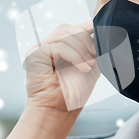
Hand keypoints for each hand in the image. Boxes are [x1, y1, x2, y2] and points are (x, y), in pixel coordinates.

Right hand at [0, 21, 99, 138]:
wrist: (60, 112)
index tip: (101, 29)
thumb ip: (94, 48)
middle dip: (85, 40)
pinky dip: (74, 56)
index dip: (86, 26)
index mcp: (58, 45)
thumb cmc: (74, 92)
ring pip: (63, 35)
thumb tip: (105, 31)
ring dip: (81, 49)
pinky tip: (84, 68)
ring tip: (90, 64)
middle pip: (67, 29)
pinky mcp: (34, 55)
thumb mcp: (90, 65)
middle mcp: (46, 45)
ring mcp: (38, 48)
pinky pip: (58, 47)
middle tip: (97, 54)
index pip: (72, 28)